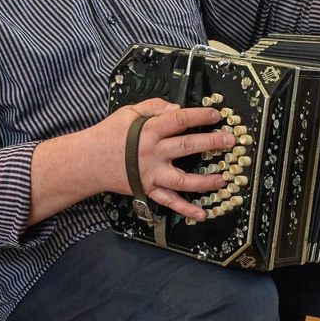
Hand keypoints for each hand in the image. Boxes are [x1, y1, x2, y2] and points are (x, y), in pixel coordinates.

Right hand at [107, 97, 236, 221]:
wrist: (88, 161)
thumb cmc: (109, 134)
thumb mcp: (128, 112)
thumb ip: (153, 107)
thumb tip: (178, 108)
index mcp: (148, 130)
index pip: (179, 120)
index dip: (200, 116)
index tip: (217, 115)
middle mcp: (152, 153)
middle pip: (186, 146)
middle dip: (211, 143)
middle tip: (231, 141)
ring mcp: (151, 174)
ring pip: (182, 179)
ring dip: (205, 181)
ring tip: (223, 179)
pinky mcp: (148, 189)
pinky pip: (169, 202)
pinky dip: (186, 210)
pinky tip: (202, 214)